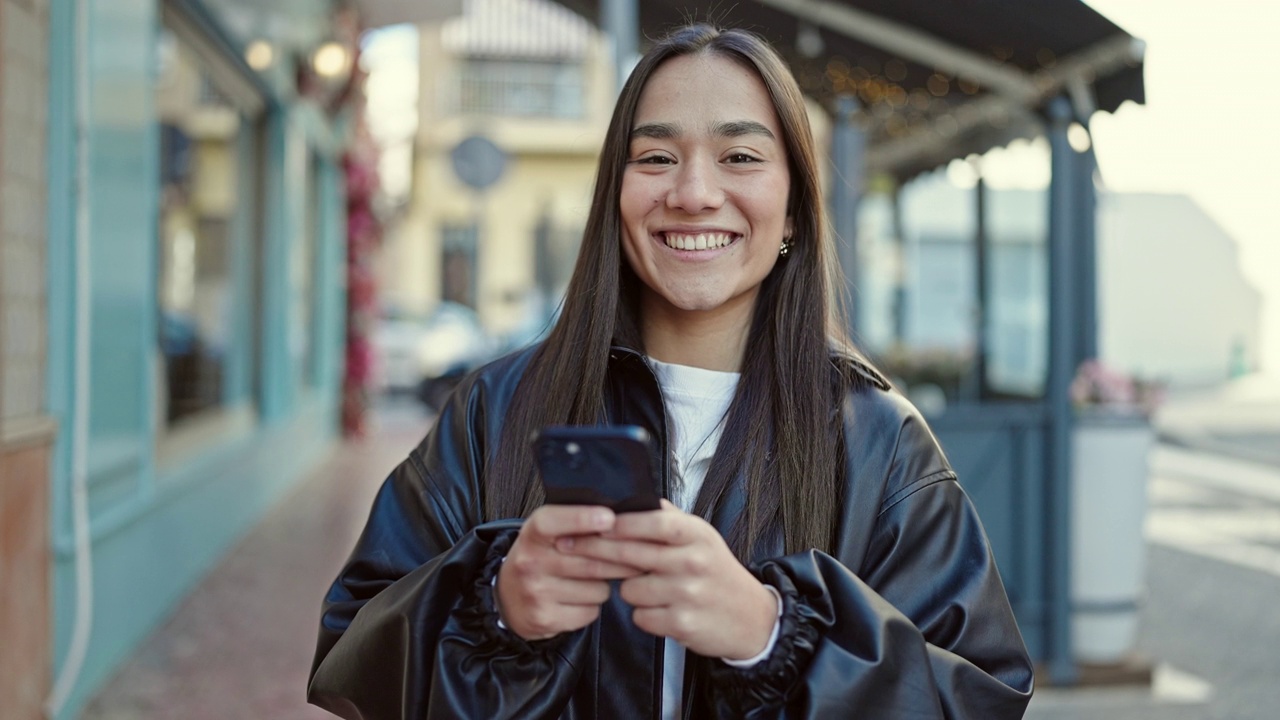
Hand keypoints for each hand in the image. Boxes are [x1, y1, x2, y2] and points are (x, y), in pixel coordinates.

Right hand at [497, 504, 643, 640]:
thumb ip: (575, 524)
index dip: (583, 518)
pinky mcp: (545, 619)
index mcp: (532, 534)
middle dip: (622, 561)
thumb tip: (620, 521)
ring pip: (598, 589)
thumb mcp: (546, 534)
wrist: (507, 598)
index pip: (553, 522)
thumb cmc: (539, 558)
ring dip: (605, 584)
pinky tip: (580, 598)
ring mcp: (536, 593)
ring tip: (592, 579)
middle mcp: (530, 562)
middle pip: (591, 561)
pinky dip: (593, 605)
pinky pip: (591, 611)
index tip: (610, 518)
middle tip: (639, 556)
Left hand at [557, 500, 777, 658]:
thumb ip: (669, 518)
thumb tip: (631, 497)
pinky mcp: (682, 623)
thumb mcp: (702, 537)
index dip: (620, 521)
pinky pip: (640, 616)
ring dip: (630, 590)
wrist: (750, 617)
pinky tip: (662, 609)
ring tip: (652, 588)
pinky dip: (644, 614)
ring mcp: (688, 594)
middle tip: (568, 545)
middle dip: (594, 549)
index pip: (654, 521)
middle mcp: (693, 562)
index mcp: (696, 535)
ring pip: (630, 589)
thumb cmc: (717, 572)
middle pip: (631, 553)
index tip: (590, 519)